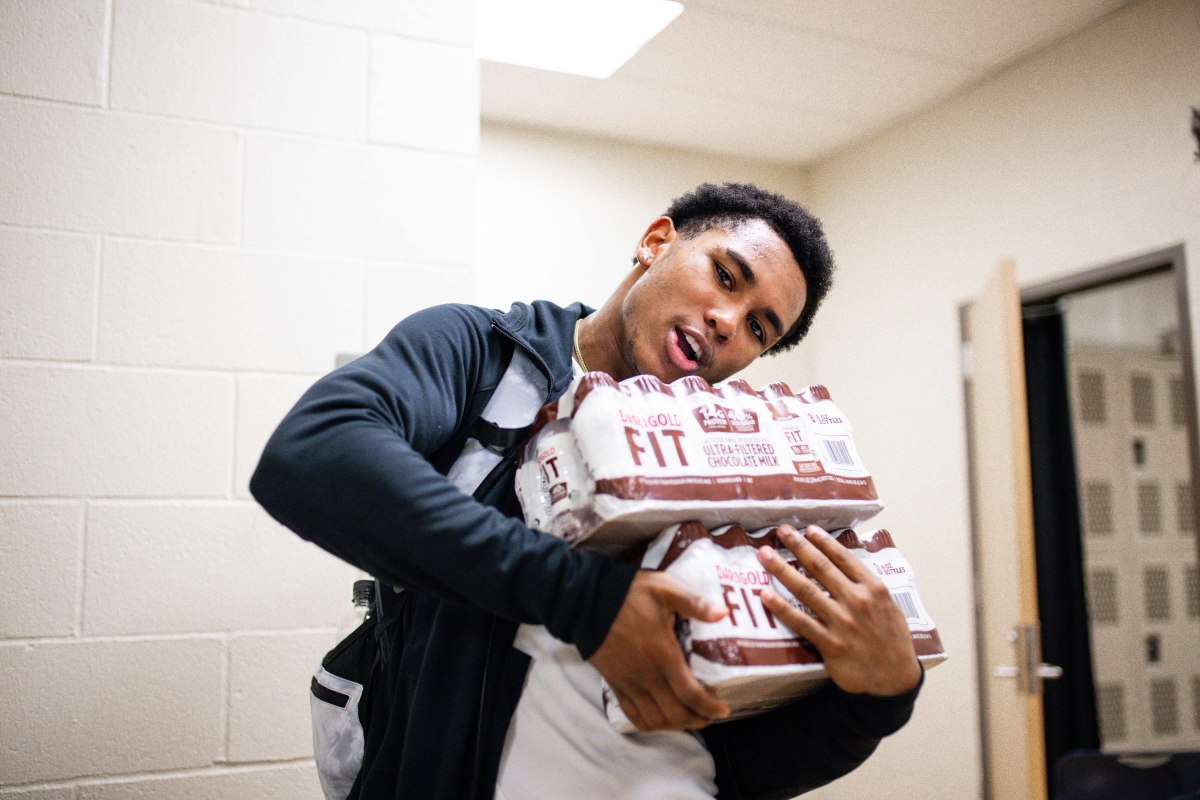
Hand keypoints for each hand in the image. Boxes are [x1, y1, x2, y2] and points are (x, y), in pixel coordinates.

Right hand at [588, 570, 730, 730]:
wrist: (587, 601)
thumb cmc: (629, 594)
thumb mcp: (665, 590)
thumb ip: (694, 603)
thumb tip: (724, 612)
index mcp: (662, 654)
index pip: (690, 693)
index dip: (709, 707)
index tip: (723, 710)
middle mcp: (646, 675)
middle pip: (675, 714)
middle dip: (696, 720)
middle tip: (710, 716)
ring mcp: (629, 683)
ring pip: (655, 719)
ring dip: (675, 725)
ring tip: (689, 719)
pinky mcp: (615, 684)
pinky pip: (633, 715)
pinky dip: (649, 725)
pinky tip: (660, 720)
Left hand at [756, 524, 921, 696]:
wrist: (896, 680)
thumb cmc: (893, 642)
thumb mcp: (890, 607)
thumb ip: (869, 587)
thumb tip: (848, 567)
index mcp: (874, 589)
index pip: (843, 558)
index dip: (823, 541)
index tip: (807, 529)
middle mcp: (857, 600)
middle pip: (821, 567)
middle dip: (798, 546)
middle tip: (781, 531)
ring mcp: (842, 622)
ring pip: (806, 589)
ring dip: (782, 569)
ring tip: (764, 554)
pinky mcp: (830, 643)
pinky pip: (800, 622)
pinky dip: (781, 608)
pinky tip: (765, 595)